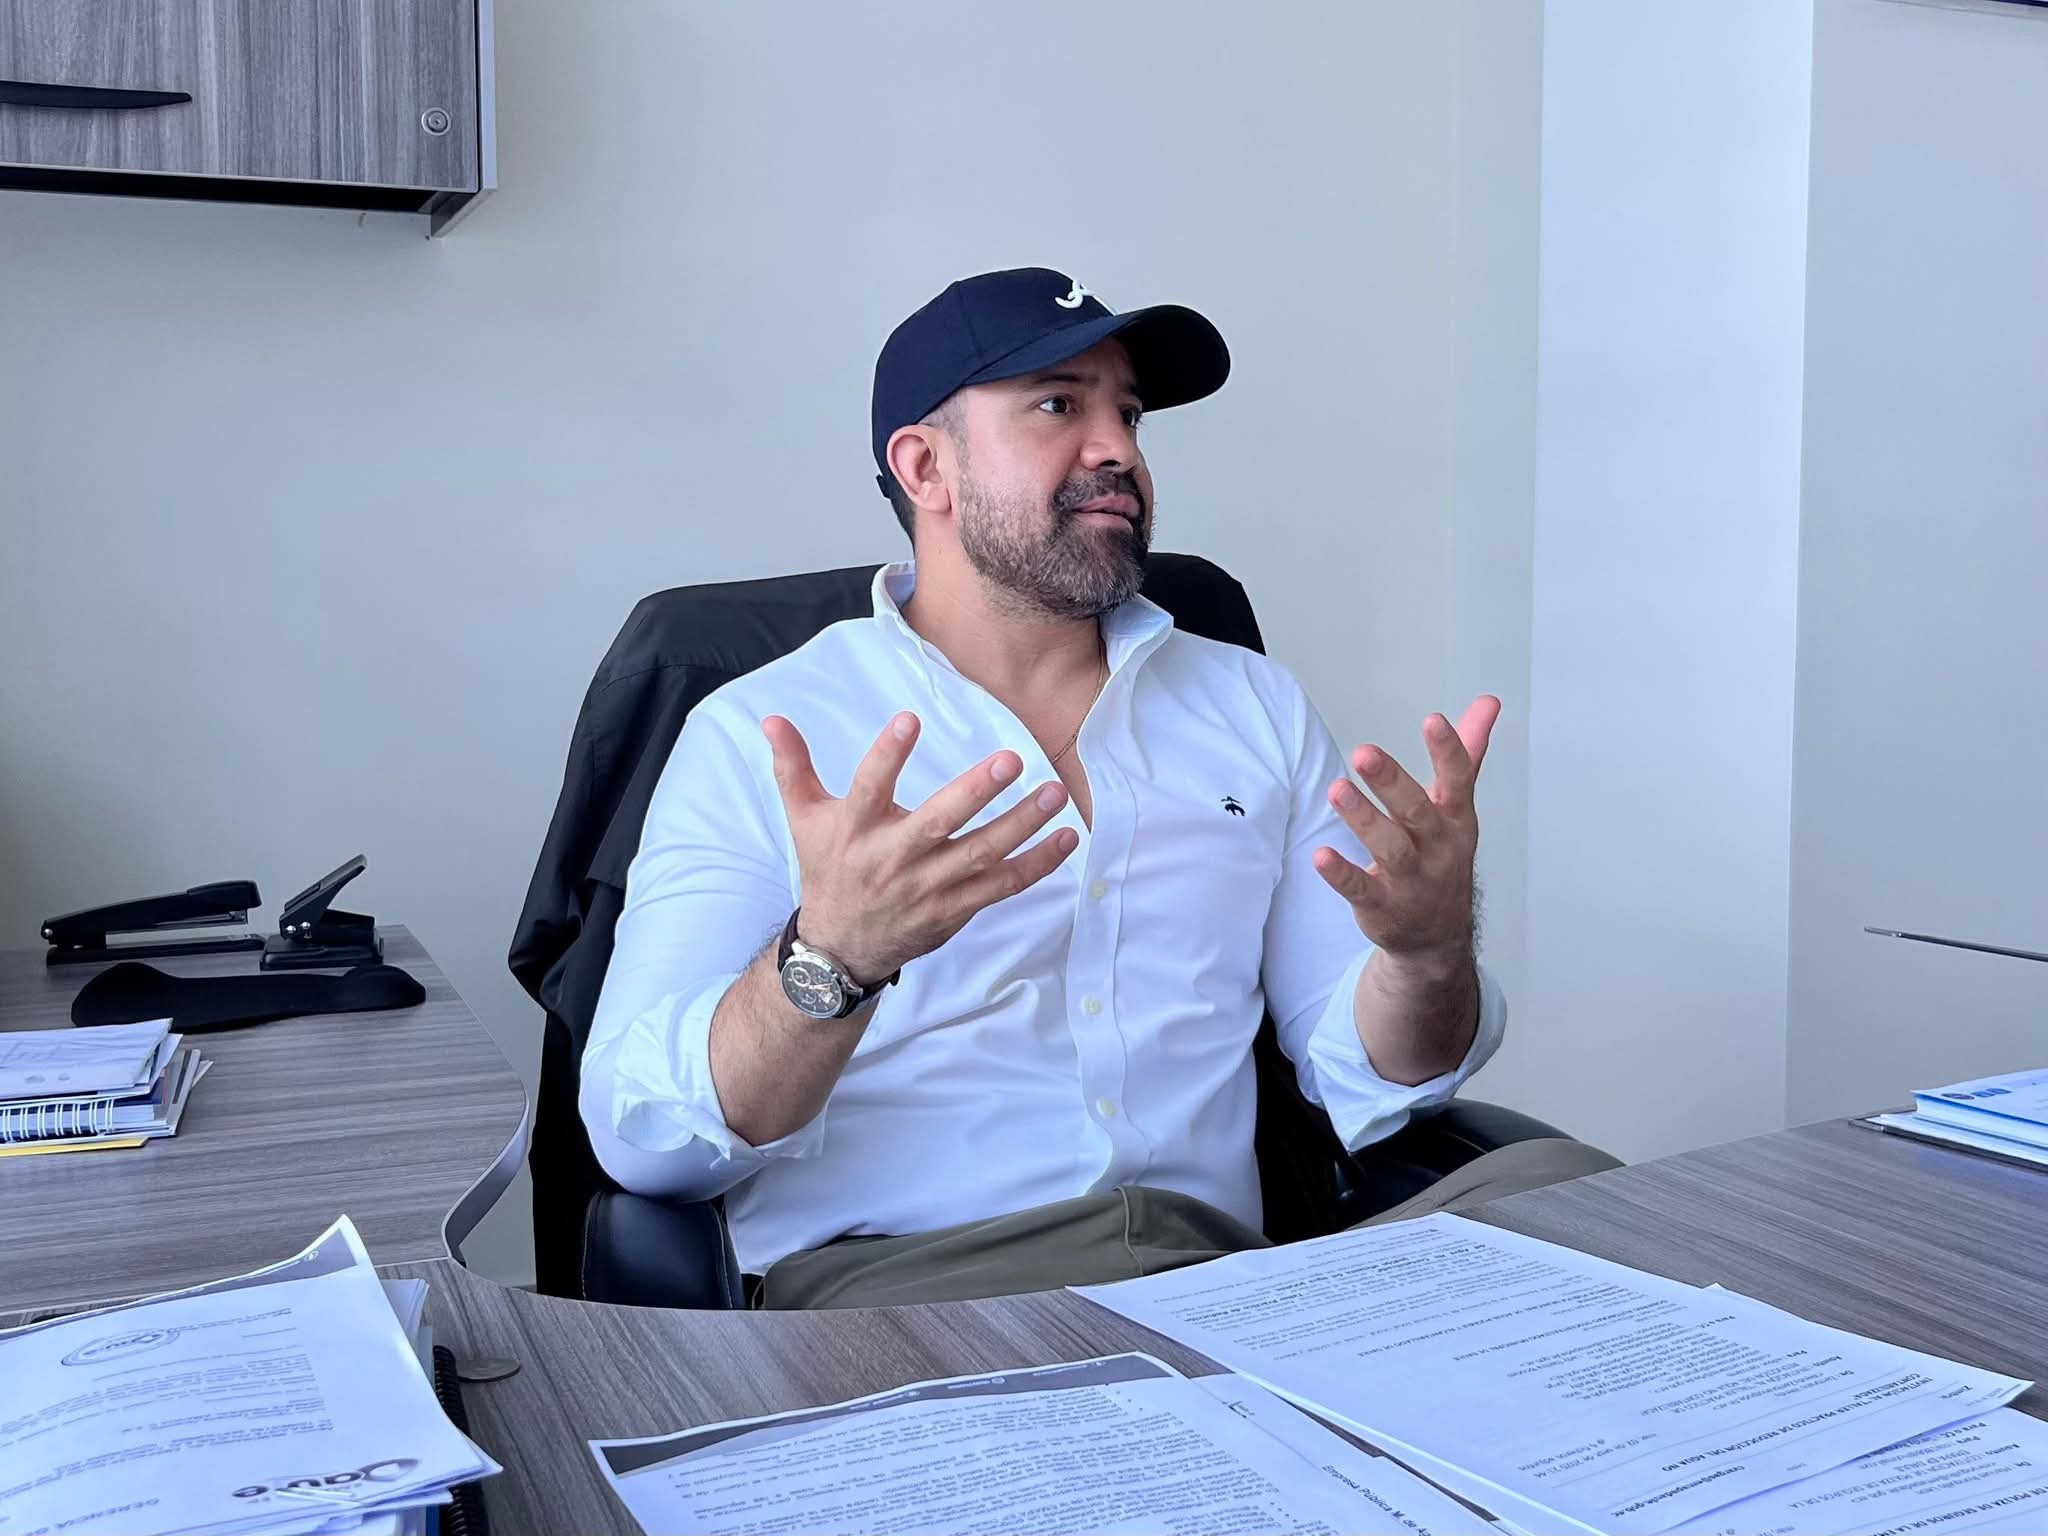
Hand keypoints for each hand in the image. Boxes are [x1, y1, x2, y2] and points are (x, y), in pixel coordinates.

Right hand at [763, 711, 1079, 984]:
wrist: (841, 948)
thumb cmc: (829, 870)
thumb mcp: (805, 818)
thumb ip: (793, 767)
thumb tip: (772, 720)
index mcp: (855, 831)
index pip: (870, 787)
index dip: (888, 756)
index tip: (910, 721)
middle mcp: (892, 859)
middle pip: (936, 823)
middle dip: (975, 792)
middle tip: (1010, 759)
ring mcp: (927, 887)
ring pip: (980, 855)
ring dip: (1021, 825)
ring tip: (1055, 792)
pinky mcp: (954, 909)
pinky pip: (1001, 886)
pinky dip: (1037, 865)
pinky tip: (1066, 838)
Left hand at [1313, 695, 1499, 964]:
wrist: (1437, 936)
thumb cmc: (1442, 856)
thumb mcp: (1457, 807)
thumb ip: (1467, 753)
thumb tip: (1488, 701)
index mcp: (1455, 820)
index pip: (1457, 781)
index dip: (1448, 751)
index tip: (1433, 720)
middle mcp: (1437, 849)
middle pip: (1417, 812)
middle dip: (1392, 783)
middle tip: (1364, 752)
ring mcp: (1411, 880)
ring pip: (1389, 849)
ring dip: (1364, 820)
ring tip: (1337, 790)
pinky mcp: (1382, 907)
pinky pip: (1361, 890)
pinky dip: (1342, 874)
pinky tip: (1321, 856)